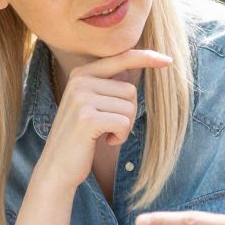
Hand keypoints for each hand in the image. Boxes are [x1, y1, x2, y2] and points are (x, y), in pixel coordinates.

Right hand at [35, 49, 171, 193]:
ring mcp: (81, 98)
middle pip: (130, 90)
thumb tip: (137, 65)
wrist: (56, 167)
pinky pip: (124, 123)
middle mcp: (79, 81)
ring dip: (124, 127)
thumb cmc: (80, 138)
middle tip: (110, 127)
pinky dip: (121, 136)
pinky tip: (104, 141)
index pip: (120, 59)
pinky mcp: (87, 118)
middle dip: (128, 113)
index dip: (145, 58)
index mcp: (81, 74)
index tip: (167, 60)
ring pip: (129, 107)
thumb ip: (107, 85)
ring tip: (104, 135)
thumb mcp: (90, 105)